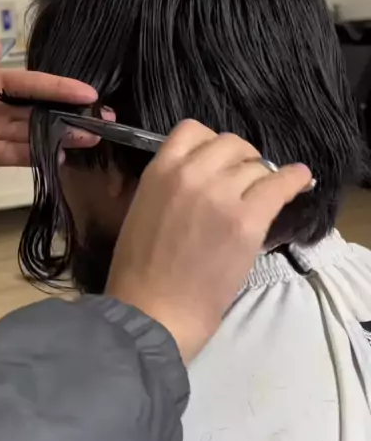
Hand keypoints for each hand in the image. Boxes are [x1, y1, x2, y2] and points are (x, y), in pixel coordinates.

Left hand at [0, 33, 97, 176]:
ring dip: (62, 137)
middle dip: (72, 114)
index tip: (88, 92)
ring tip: (91, 138)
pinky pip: (13, 156)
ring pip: (33, 135)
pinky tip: (59, 155)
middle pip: (41, 111)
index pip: (32, 84)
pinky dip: (36, 157)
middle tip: (104, 119)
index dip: (60, 87)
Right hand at [106, 120, 311, 363]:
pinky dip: (294, 180)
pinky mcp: (247, 221)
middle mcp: (191, 173)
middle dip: (241, 157)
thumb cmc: (139, 269)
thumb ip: (170, 184)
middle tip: (244, 179)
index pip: (193, 129)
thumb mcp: (142, 208)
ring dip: (261, 177)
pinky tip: (300, 180)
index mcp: (160, 170)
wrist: (153, 311)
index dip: (210, 143)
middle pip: (231, 143)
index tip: (218, 161)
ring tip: (264, 193)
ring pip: (256, 165)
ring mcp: (221, 195)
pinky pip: (280, 185)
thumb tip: (203, 174)